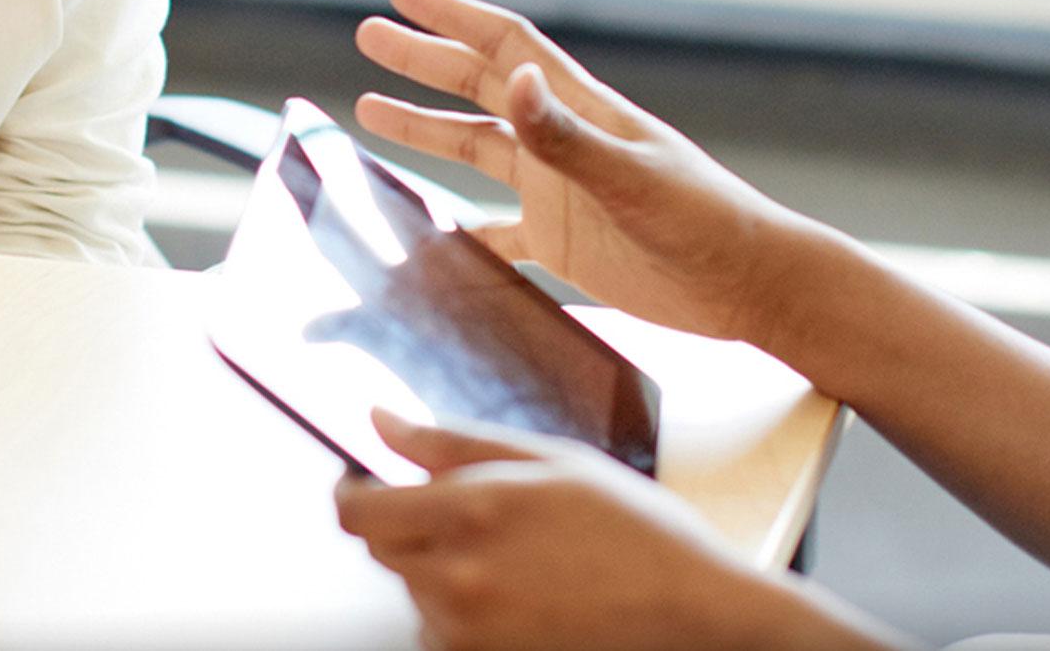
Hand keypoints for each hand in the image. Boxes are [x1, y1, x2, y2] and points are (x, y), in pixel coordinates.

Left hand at [336, 412, 857, 650]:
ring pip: (414, 592)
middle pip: (380, 552)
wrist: (697, 609)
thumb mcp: (546, 459)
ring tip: (509, 555)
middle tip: (461, 514)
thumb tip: (380, 420)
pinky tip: (516, 592)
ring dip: (436, 570)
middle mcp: (460, 577)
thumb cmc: (635, 529)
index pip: (355, 511)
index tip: (365, 479)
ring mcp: (474, 629)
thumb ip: (449, 442)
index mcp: (469, 512)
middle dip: (403, 526)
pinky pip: (444, 631)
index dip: (352, 491)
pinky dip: (462, 610)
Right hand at [353, 0, 809, 348]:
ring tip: (370, 110)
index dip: (452, 15)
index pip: (504, 45)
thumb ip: (565, 135)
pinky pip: (495, 230)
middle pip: (479, 85)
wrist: (754, 286)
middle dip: (424, 59)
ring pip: (477, 148)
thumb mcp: (629, 177)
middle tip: (369, 34)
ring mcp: (560, 191)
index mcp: (580, 111)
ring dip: (426, 127)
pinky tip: (428, 230)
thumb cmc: (705, 223)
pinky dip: (458, 227)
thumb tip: (512, 79)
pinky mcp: (564, 243)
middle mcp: (562, 142)